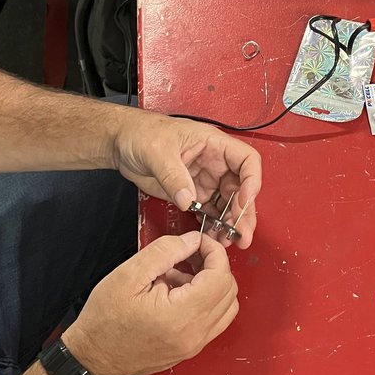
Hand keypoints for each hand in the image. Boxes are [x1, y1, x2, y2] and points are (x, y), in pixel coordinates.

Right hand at [62, 232, 237, 374]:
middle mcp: (193, 335)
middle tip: (193, 252)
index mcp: (180, 316)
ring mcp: (193, 345)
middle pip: (229, 290)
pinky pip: (214, 320)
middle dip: (215, 265)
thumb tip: (193, 240)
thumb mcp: (130, 274)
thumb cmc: (104, 320)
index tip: (200, 241)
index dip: (214, 251)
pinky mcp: (189, 348)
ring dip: (213, 283)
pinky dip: (207, 300)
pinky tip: (180, 290)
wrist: (91, 356)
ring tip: (184, 272)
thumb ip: (165, 251)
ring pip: (226, 306)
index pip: (220, 276)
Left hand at [112, 113, 261, 247]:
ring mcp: (204, 179)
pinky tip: (211, 237)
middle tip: (242, 234)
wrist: (123, 144)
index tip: (245, 201)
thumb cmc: (143, 133)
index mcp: (213, 144)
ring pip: (227, 204)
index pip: (246, 160)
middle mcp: (214, 163)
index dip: (251, 180)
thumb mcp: (158, 151)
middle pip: (241, 188)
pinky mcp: (192, 194)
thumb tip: (189, 199)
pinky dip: (212, 226)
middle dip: (244, 212)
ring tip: (227, 242)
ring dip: (230, 223)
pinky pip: (209, 212)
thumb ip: (174, 176)